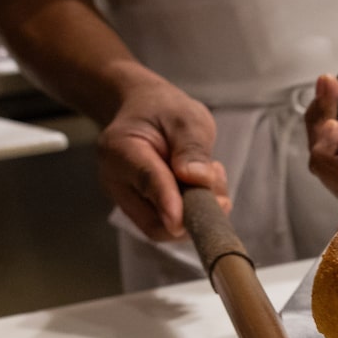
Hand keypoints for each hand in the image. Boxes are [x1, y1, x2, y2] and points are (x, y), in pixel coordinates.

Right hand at [96, 78, 230, 240]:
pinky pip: (169, 223)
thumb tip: (198, 179)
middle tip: (219, 192)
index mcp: (121, 149)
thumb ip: (192, 147)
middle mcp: (117, 180)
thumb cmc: (163, 111)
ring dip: (197, 213)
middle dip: (193, 214)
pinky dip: (193, 213)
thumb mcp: (186, 117)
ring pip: (165, 227)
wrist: (143, 110)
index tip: (183, 220)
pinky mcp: (141, 209)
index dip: (167, 202)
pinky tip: (201, 184)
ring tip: (211, 176)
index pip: (146, 181)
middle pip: (153, 220)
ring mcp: (127, 199)